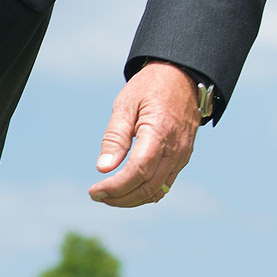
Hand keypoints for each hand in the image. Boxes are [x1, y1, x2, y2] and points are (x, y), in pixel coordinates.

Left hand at [88, 63, 200, 207]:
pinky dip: (145, 193)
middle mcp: (175, 149)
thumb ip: (115, 137)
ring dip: (131, 199)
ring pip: (157, 191)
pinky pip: (165, 185)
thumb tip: (103, 168)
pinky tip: (127, 190)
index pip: (138, 171)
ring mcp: (182, 156)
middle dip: (119, 198)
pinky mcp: (183, 158)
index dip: (115, 187)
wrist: (182, 76)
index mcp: (159, 133)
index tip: (94, 191)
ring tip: (108, 195)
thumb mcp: (126, 105)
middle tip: (97, 196)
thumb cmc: (150, 87)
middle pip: (147, 187)